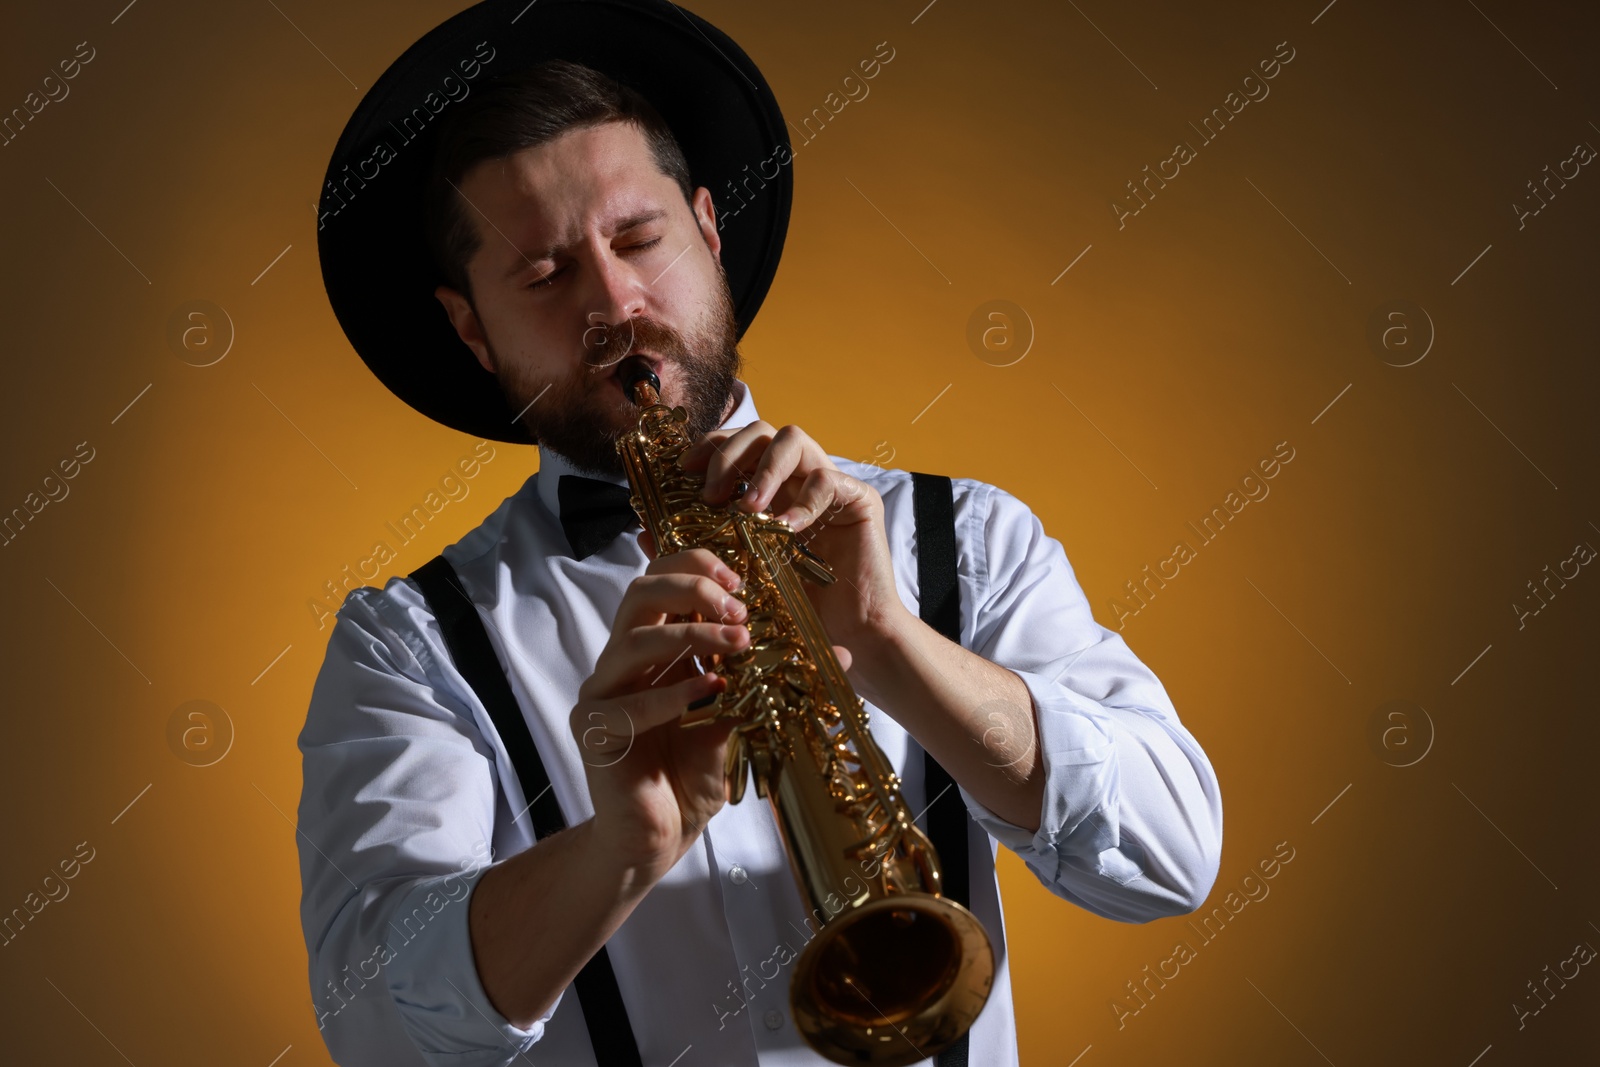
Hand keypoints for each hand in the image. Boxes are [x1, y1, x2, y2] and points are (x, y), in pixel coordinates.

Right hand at [572, 547, 748, 882]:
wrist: (659, 837)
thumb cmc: (693, 775)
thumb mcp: (740, 720)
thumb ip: (770, 683)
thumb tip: (838, 655)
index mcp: (654, 647)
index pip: (663, 581)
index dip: (699, 567)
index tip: (743, 581)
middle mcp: (622, 661)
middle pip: (640, 593)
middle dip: (692, 587)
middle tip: (740, 607)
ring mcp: (602, 693)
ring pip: (633, 641)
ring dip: (690, 635)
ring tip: (738, 644)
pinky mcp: (593, 730)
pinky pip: (625, 705)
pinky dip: (669, 695)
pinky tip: (707, 691)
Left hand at [674, 421, 910, 664]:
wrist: (848, 638)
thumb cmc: (795, 611)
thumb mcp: (737, 575)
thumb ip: (697, 549)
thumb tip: (644, 530)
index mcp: (770, 490)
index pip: (736, 445)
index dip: (709, 447)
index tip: (684, 470)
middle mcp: (798, 480)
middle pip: (760, 430)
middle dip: (729, 454)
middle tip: (712, 494)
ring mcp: (831, 485)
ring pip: (794, 439)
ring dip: (763, 469)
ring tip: (748, 508)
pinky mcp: (860, 499)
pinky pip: (828, 479)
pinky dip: (803, 500)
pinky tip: (787, 530)